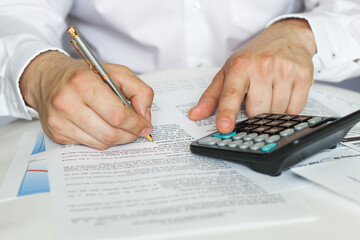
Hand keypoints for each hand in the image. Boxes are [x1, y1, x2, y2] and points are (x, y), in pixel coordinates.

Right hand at [20, 51, 153, 149]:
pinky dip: (100, 139)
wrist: (48, 77)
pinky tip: (100, 127)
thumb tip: (145, 117)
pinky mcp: (55, 133)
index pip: (117, 115)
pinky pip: (88, 145)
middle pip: (110, 133)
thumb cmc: (86, 75)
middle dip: (129, 134)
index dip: (136, 124)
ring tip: (120, 128)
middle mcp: (66, 102)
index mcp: (83, 82)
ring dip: (117, 139)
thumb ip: (139, 91)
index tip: (145, 126)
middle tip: (136, 130)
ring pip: (100, 143)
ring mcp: (58, 120)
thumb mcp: (117, 73)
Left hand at [189, 19, 316, 132]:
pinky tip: (284, 94)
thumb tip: (195, 115)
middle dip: (255, 112)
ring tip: (270, 92)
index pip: (231, 94)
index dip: (227, 113)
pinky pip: (295, 109)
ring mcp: (285, 70)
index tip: (224, 128)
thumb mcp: (228, 72)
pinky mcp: (304, 75)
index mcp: (240, 66)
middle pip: (257, 110)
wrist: (286, 37)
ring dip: (272, 111)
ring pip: (277, 112)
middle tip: (255, 96)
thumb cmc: (254, 57)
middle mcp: (262, 67)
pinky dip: (288, 109)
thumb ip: (211, 96)